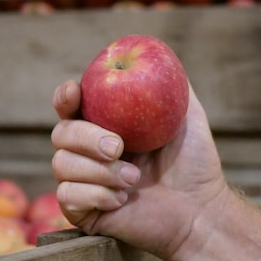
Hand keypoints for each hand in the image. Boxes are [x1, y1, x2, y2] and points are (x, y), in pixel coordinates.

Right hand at [50, 79, 229, 259]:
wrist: (199, 211)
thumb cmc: (195, 164)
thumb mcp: (187, 114)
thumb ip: (171, 82)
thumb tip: (158, 49)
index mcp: (104, 125)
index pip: (69, 105)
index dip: (65, 96)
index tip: (76, 94)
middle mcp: (87, 152)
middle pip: (60, 134)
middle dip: (87, 137)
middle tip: (119, 147)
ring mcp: (82, 181)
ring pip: (61, 165)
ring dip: (99, 172)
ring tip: (134, 180)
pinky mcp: (81, 211)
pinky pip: (66, 196)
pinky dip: (94, 195)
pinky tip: (121, 200)